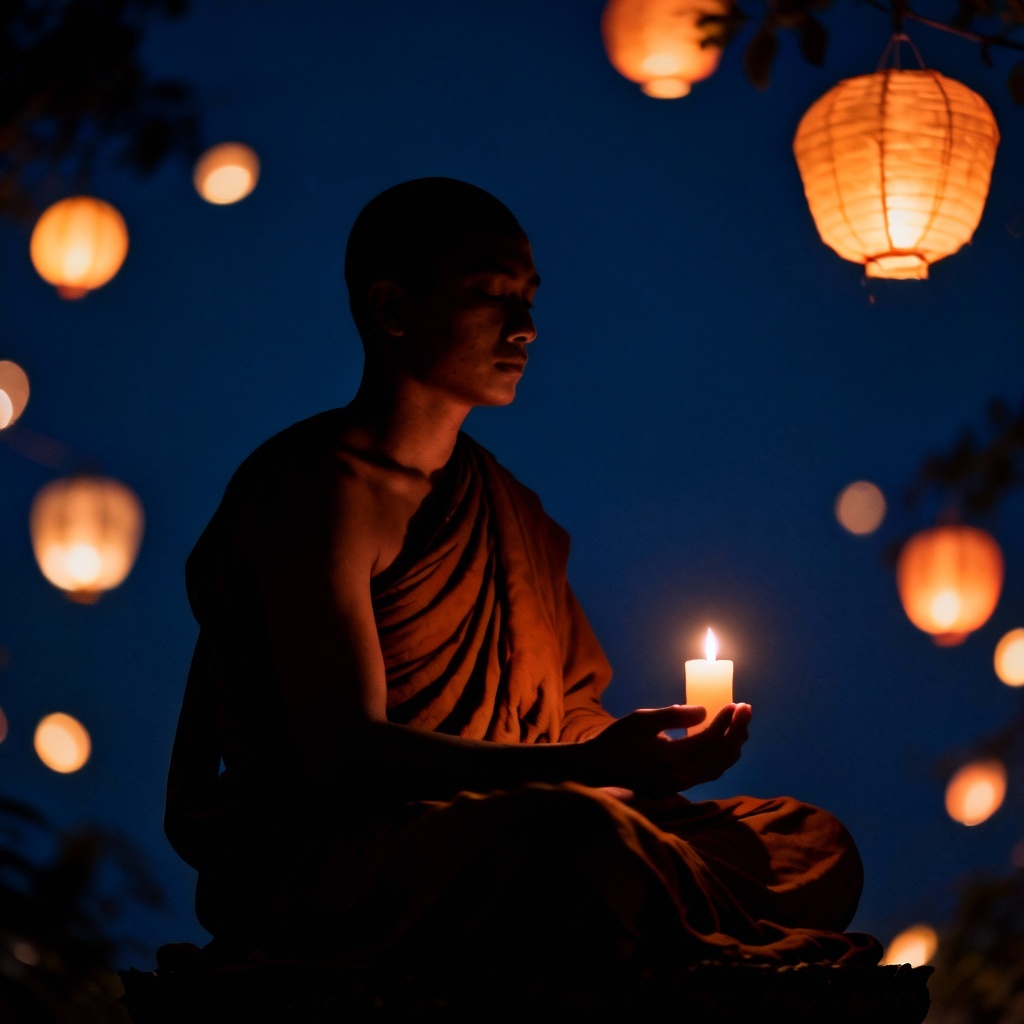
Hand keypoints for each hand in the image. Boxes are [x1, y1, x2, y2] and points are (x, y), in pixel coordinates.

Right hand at [584, 703, 750, 796]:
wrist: (598, 769)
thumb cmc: (617, 739)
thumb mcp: (642, 719)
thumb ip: (674, 715)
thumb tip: (704, 711)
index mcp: (672, 758)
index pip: (711, 738)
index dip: (726, 721)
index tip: (735, 704)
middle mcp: (681, 776)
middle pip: (721, 755)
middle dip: (738, 731)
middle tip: (747, 710)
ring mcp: (680, 785)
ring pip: (719, 768)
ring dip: (733, 746)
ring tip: (741, 726)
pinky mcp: (677, 788)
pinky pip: (709, 774)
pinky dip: (721, 758)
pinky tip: (724, 745)